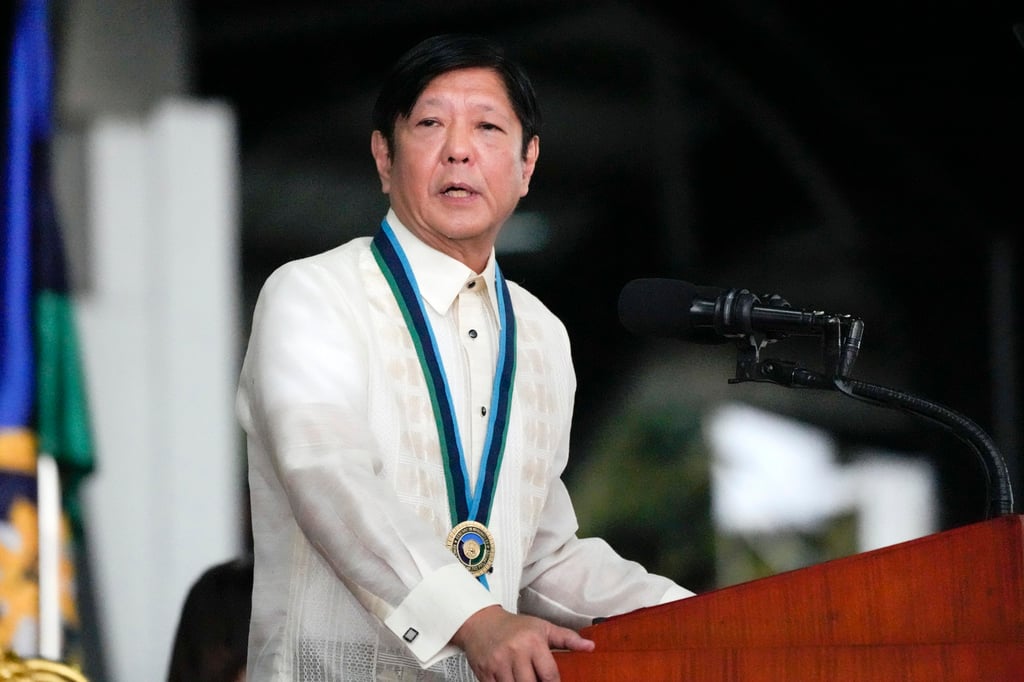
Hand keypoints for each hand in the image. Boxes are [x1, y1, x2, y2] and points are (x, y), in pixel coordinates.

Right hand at [452, 605, 594, 680]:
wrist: (480, 622)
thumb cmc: (515, 627)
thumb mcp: (543, 628)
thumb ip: (567, 639)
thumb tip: (591, 647)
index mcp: (533, 642)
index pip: (550, 676)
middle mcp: (515, 652)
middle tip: (537, 679)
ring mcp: (498, 664)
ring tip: (524, 678)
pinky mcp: (484, 673)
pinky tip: (510, 680)